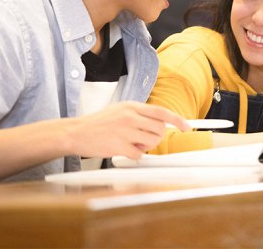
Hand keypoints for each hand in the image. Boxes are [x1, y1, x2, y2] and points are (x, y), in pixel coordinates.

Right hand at [65, 102, 189, 159]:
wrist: (76, 132)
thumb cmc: (97, 123)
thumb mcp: (119, 110)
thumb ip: (138, 114)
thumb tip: (160, 122)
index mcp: (131, 106)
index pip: (161, 112)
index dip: (177, 119)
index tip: (186, 126)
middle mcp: (130, 117)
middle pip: (159, 129)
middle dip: (156, 137)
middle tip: (143, 139)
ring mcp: (125, 131)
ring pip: (152, 142)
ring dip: (146, 146)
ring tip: (131, 143)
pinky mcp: (120, 146)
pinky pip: (139, 154)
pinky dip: (134, 154)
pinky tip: (122, 149)